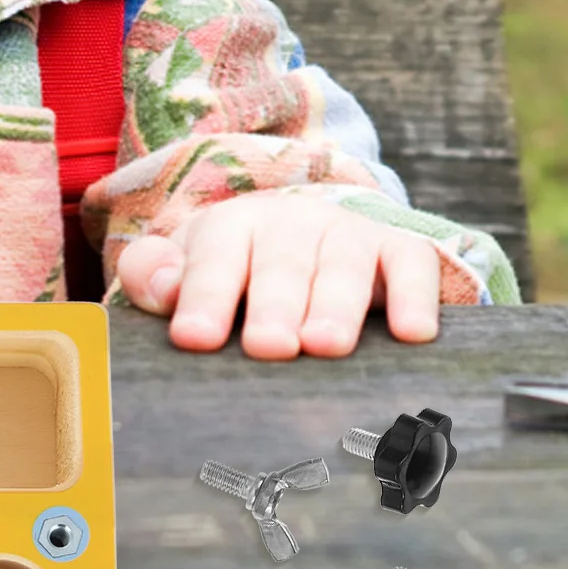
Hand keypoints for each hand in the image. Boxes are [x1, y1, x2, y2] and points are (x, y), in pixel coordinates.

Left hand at [114, 191, 441, 358]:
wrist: (304, 239)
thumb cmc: (234, 273)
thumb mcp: (188, 269)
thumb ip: (155, 277)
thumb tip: (159, 287)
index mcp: (229, 227)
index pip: (213, 260)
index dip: (202, 298)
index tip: (193, 337)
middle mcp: (289, 221)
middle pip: (279, 264)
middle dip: (274, 305)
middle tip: (268, 346)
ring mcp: (346, 232)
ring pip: (342, 265)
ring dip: (335, 304)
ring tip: (325, 345)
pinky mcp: (398, 249)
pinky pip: (411, 264)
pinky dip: (414, 295)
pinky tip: (413, 332)